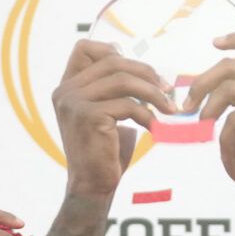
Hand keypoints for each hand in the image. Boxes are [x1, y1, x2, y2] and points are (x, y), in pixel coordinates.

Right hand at [52, 40, 175, 199]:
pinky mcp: (88, 116)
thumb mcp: (107, 114)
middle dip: (145, 72)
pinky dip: (147, 115)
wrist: (92, 186)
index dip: (114, 51)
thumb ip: (114, 91)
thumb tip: (145, 70)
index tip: (139, 71)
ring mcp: (74, 102)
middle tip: (168, 89)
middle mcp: (65, 91)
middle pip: (112, 61)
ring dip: (152, 92)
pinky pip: (127, 105)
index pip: (84, 48)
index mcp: (66, 87)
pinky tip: (155, 128)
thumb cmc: (105, 152)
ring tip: (169, 107)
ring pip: (123, 80)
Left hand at [183, 33, 234, 206]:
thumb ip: (224, 107)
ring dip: (209, 104)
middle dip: (202, 81)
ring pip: (232, 85)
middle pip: (233, 65)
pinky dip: (225, 130)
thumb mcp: (233, 129)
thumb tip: (201, 95)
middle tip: (187, 105)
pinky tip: (228, 142)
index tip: (215, 42)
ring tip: (201, 121)